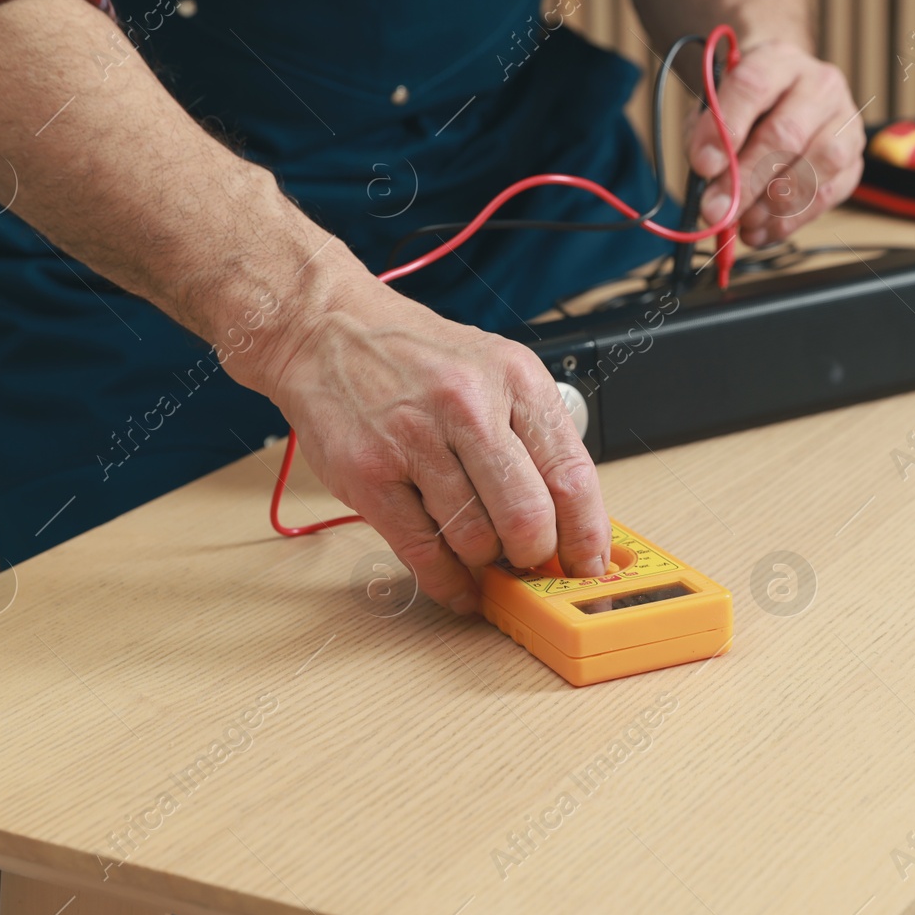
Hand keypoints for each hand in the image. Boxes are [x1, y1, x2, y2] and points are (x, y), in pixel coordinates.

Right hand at [262, 278, 610, 614]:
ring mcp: (414, 441)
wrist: (326, 329)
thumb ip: (533, 434)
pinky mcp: (368, 474)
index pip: (571, 475)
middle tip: (530, 561)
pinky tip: (458, 584)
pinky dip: (447, 582)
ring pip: (476, 540)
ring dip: (485, 562)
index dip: (586, 535)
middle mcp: (468, 406)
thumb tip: (568, 518)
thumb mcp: (494, 368)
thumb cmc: (417, 357)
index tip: (588, 564)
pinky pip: (422, 552)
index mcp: (514, 378)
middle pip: (528, 517)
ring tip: (483, 553)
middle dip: (535, 555)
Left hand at [686, 39, 864, 246]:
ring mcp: (845, 120)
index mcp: (778, 60)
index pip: (753, 87)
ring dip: (773, 203)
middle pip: (786, 133)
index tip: (704, 166)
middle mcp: (819, 84)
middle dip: (746, 180)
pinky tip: (762, 228)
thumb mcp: (715, 107)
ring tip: (742, 221)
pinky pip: (829, 193)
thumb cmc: (746, 106)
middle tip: (718, 210)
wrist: (783, 97)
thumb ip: (707, 137)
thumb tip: (710, 181)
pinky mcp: (855, 157)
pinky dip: (791, 219)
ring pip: (817, 164)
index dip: (727, 129)